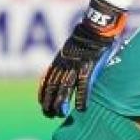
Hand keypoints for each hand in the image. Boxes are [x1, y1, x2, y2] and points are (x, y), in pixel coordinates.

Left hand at [38, 0, 125, 117]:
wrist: (97, 24)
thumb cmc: (89, 34)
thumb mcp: (74, 45)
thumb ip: (71, 56)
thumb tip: (73, 63)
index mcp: (60, 58)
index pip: (47, 78)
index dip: (43, 93)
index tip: (42, 103)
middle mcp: (64, 63)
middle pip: (52, 87)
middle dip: (49, 102)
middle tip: (49, 115)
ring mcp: (75, 65)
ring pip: (64, 89)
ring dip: (60, 104)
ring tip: (59, 115)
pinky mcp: (88, 66)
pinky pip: (83, 85)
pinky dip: (82, 98)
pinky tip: (82, 109)